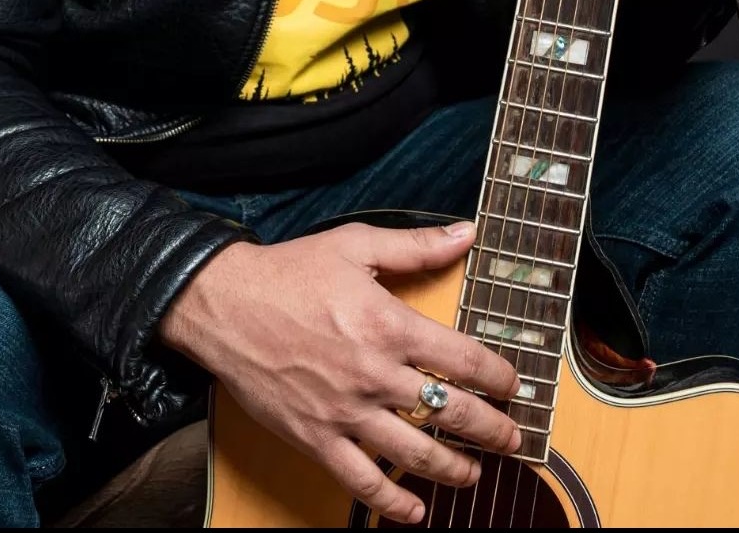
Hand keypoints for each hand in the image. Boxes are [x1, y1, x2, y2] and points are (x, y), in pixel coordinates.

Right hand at [159, 220, 520, 523]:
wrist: (225, 304)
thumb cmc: (289, 272)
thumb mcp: (355, 245)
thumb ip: (416, 246)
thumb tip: (466, 233)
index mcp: (388, 324)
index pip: (463, 359)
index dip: (498, 376)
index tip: (513, 384)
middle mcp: (373, 373)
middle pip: (450, 412)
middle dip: (492, 429)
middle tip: (513, 438)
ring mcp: (345, 411)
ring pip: (415, 454)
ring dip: (455, 469)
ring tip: (475, 471)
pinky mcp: (316, 437)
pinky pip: (361, 481)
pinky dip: (393, 502)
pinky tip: (414, 509)